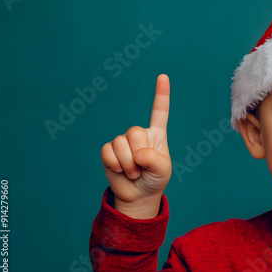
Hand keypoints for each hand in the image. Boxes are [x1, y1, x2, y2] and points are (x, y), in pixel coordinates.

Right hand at [101, 74, 170, 216]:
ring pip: (120, 143)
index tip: (163, 76)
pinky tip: (120, 171)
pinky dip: (115, 164)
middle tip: (142, 168)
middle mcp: (139, 134)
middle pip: (134, 132)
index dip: (161, 94)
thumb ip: (154, 159)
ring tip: (133, 172)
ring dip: (127, 163)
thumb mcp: (162, 170)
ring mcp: (122, 141)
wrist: (138, 195)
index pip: (159, 111)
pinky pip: (108, 152)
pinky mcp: (109, 150)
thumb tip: (138, 152)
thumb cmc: (154, 179)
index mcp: (156, 134)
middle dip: (138, 153)